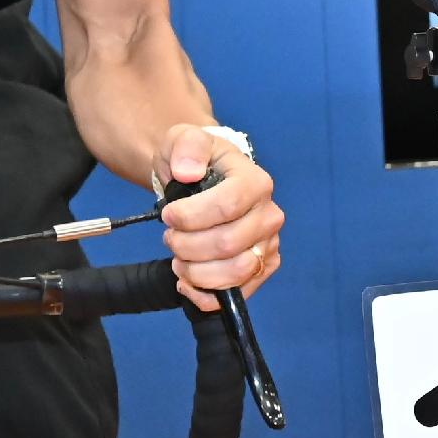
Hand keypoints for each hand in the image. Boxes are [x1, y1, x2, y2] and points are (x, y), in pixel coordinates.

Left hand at [157, 125, 279, 306]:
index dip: (190, 217)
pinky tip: (187, 283)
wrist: (205, 180)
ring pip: (235, 273)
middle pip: (228, 244)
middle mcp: (269, 216)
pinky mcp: (262, 269)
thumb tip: (187, 171)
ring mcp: (268, 245)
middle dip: (187, 246)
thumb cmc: (197, 162)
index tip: (168, 215)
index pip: (227, 206)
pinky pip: (237, 295)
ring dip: (196, 273)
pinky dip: (206, 296)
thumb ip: (186, 147)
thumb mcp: (186, 140)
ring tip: (178, 259)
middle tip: (169, 237)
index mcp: (256, 182)